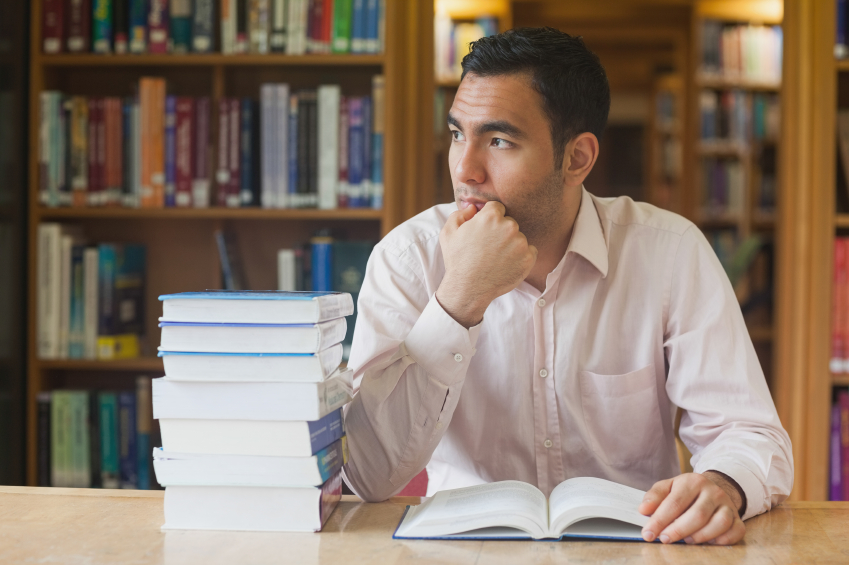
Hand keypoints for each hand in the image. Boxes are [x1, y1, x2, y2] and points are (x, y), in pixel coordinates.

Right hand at [436, 201, 537, 326]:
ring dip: (511, 244)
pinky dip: (521, 257)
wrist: (468, 289)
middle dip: (501, 231)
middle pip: (509, 222)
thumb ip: (461, 214)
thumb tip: (474, 208)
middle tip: (489, 247)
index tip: (484, 231)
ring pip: (519, 237)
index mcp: (490, 217)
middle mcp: (509, 226)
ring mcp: (521, 243)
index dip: (489, 218)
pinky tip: (507, 264)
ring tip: (496, 258)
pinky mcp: (528, 258)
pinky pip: (530, 251)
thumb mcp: (448, 233)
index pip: (497, 208)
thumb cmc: (457, 260)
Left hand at [639, 472, 745, 544]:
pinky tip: (707, 541)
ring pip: (718, 524)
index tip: (648, 533)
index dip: (660, 520)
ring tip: (686, 541)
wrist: (713, 487)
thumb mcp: (668, 487)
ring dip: (700, 537)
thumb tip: (643, 510)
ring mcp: (728, 505)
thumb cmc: (686, 491)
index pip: (675, 503)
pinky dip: (721, 540)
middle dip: (678, 531)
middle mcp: (713, 491)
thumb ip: (654, 496)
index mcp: (692, 481)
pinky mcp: (738, 518)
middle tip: (664, 539)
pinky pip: (735, 532)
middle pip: (697, 515)